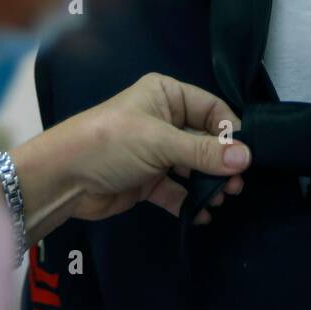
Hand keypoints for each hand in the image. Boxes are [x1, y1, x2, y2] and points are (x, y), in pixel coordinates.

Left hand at [64, 72, 248, 222]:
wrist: (63, 178)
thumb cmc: (110, 143)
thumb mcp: (160, 142)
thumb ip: (205, 152)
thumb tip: (247, 157)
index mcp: (166, 95)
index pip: (212, 109)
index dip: (230, 132)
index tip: (246, 157)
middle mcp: (164, 119)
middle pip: (206, 140)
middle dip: (222, 163)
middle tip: (236, 187)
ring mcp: (156, 151)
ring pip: (195, 167)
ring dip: (209, 185)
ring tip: (222, 200)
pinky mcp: (149, 180)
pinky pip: (179, 190)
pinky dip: (191, 202)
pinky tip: (202, 215)